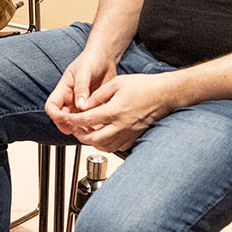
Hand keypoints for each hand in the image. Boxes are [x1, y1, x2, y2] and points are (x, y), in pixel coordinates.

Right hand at [44, 49, 119, 130]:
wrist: (105, 57)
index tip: (66, 119)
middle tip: (82, 128)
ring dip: (82, 127)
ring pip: (76, 122)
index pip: (51, 107)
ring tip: (92, 128)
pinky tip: (101, 125)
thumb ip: (81, 88)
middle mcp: (70, 100)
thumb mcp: (84, 71)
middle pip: (62, 119)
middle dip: (69, 125)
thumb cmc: (91, 59)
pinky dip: (93, 124)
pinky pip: (90, 119)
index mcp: (63, 90)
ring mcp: (81, 105)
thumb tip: (80, 106)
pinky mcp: (93, 107)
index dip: (55, 116)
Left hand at [52, 73, 168, 152]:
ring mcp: (128, 134)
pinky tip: (103, 135)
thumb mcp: (117, 83)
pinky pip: (115, 147)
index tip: (66, 119)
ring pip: (103, 146)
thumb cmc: (144, 86)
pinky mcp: (133, 137)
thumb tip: (84, 104)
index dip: (72, 121)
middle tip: (75, 128)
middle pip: (92, 139)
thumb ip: (98, 95)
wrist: (165, 94)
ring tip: (87, 132)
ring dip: (91, 141)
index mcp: (114, 111)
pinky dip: (105, 144)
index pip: (86, 121)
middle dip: (79, 135)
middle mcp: (120, 125)